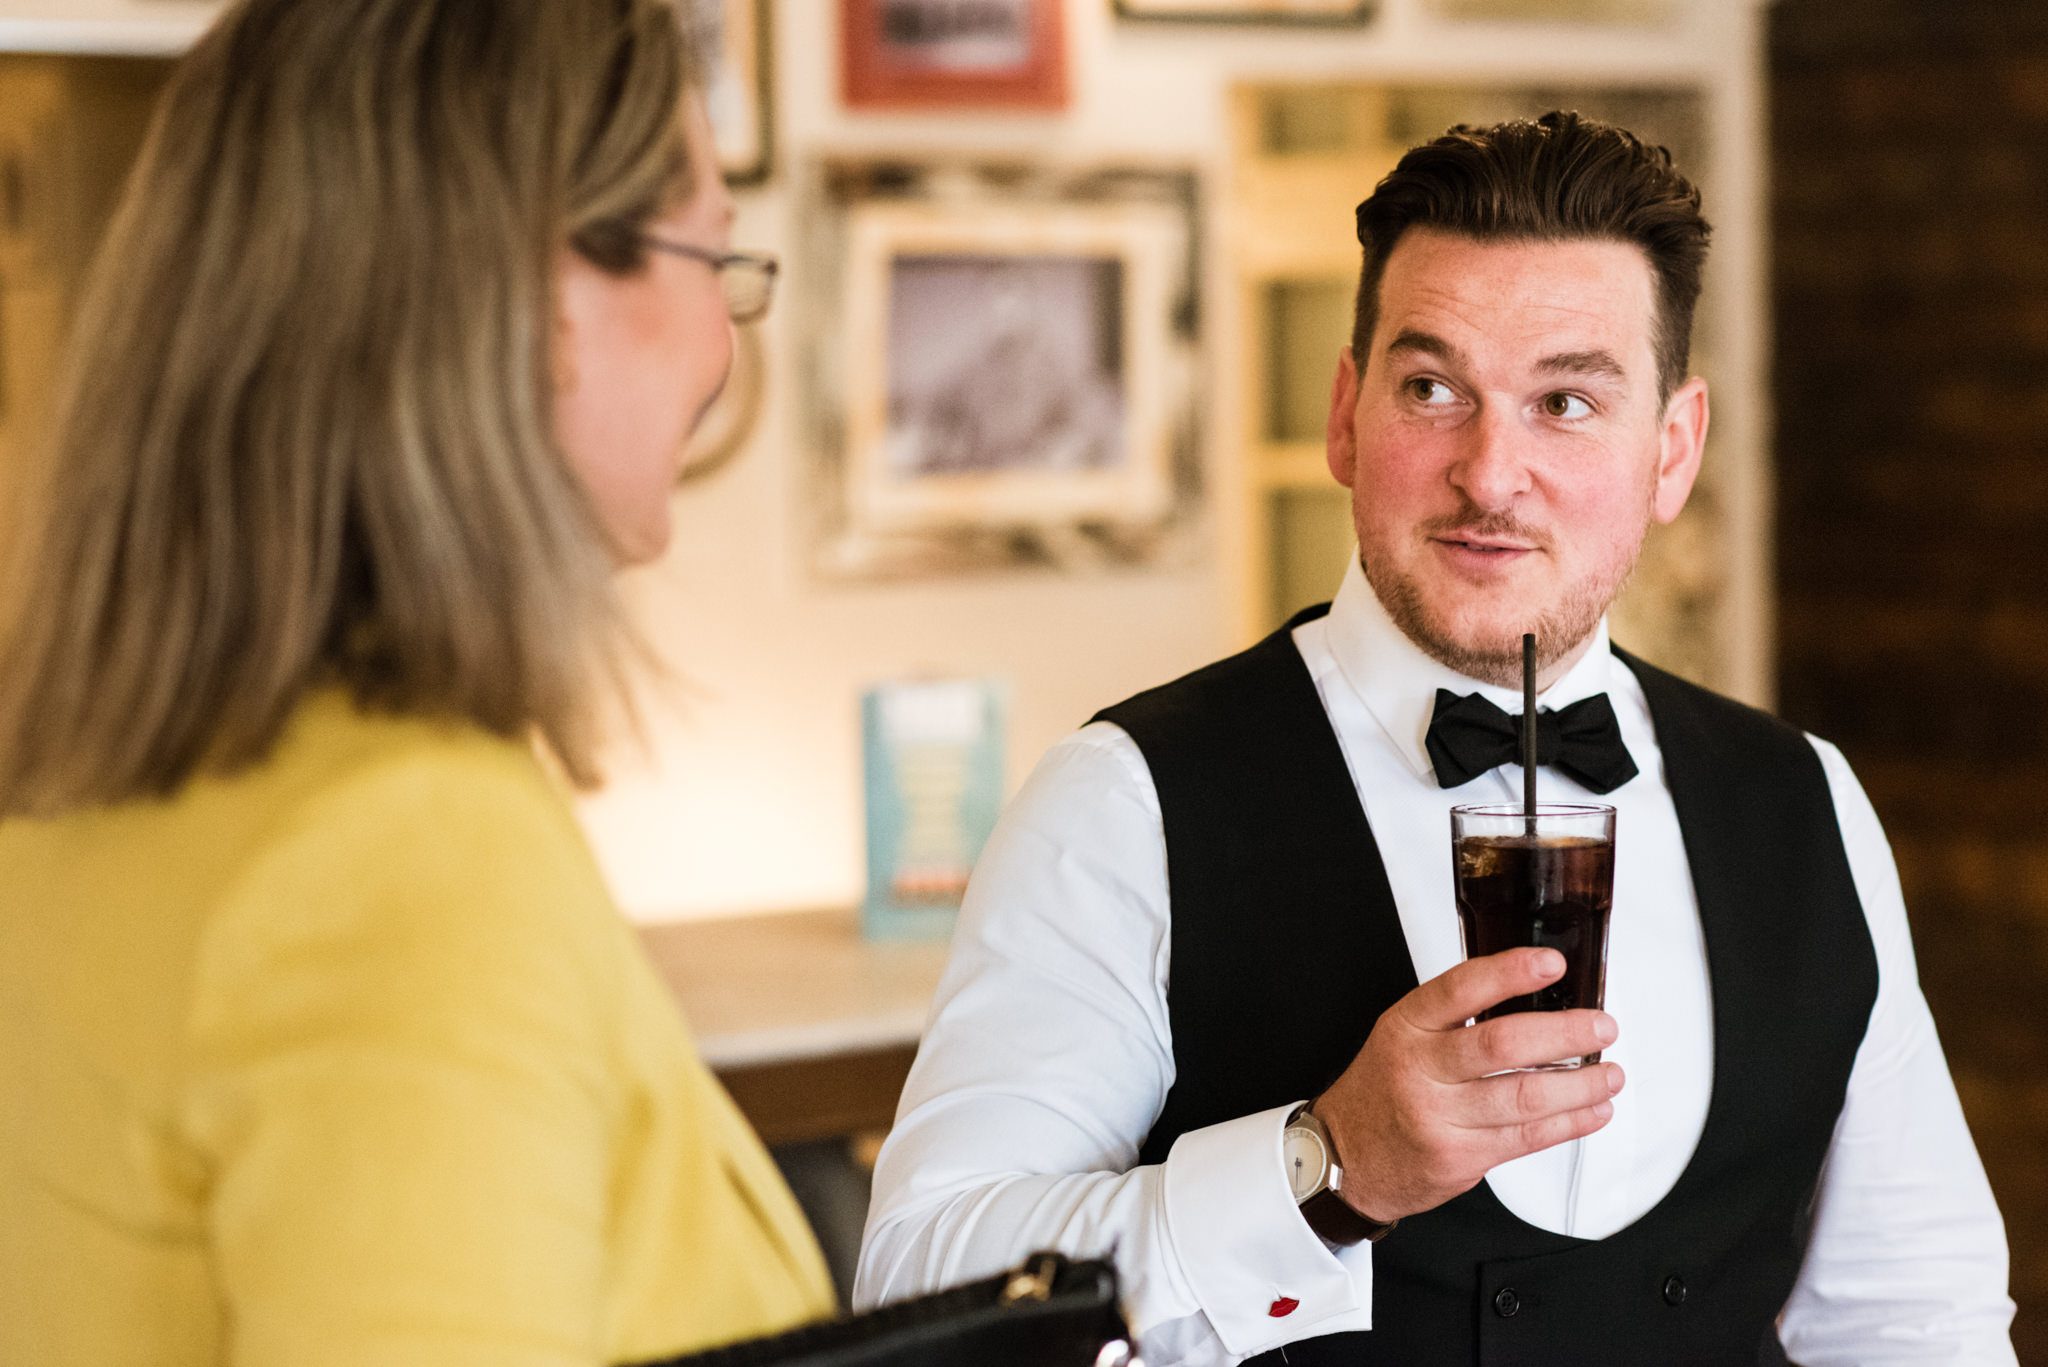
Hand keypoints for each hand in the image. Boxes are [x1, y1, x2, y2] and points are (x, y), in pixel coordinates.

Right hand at [1313, 947, 1622, 1223]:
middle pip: (1502, 1045)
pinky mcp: (1459, 1158)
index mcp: (1407, 1026)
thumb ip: (1455, 1018)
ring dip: (1580, 1085)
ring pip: (1524, 1096)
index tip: (1552, 964)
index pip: (1461, 989)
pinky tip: (1592, 1110)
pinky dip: (1570, 1123)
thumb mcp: (1401, 1037)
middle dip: (1564, 1034)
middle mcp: (1420, 1069)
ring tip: (1609, 1074)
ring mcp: (1439, 1117)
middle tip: (1601, 1027)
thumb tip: (1534, 998)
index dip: (1510, 973)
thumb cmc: (1383, 1090)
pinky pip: (1527, 1138)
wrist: (1345, 1159)